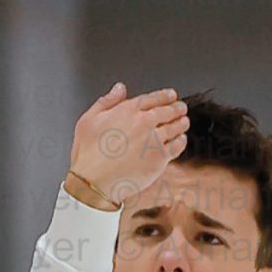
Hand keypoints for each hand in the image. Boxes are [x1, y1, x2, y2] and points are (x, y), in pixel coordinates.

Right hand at [67, 84, 186, 208]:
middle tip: (181, 109)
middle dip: (176, 108)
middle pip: (168, 110)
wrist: (94, 182)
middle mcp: (144, 122)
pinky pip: (177, 145)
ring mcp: (154, 140)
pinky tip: (180, 140)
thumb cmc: (88, 155)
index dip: (165, 95)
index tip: (171, 95)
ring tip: (184, 122)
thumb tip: (119, 88)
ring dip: (181, 122)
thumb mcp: (88, 120)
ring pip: (175, 126)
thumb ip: (106, 101)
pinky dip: (181, 141)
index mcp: (128, 110)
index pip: (153, 98)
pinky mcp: (160, 158)